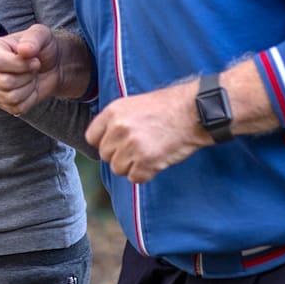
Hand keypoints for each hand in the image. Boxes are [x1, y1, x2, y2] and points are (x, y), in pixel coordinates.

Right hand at [0, 24, 74, 114]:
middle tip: (32, 69)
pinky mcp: (2, 102)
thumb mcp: (42, 35)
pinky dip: (30, 99)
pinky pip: (17, 108)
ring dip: (29, 87)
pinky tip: (30, 88)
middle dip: (27, 76)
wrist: (53, 66)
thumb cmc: (44, 48)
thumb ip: (33, 38)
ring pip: (11, 97)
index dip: (21, 64)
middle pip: (4, 82)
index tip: (34, 60)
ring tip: (31, 77)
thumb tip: (23, 50)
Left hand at [85, 82, 204, 183]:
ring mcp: (132, 146)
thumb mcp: (133, 105)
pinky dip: (145, 174)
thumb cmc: (166, 107)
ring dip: (131, 166)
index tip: (116, 144)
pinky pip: (135, 178)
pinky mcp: (146, 161)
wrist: (192, 112)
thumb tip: (104, 140)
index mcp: (113, 112)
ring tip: (147, 153)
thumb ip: (115, 121)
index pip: (91, 138)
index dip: (104, 143)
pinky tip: (155, 160)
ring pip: (118, 169)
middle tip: (138, 148)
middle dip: (119, 155)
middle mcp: (119, 128)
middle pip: (105, 155)